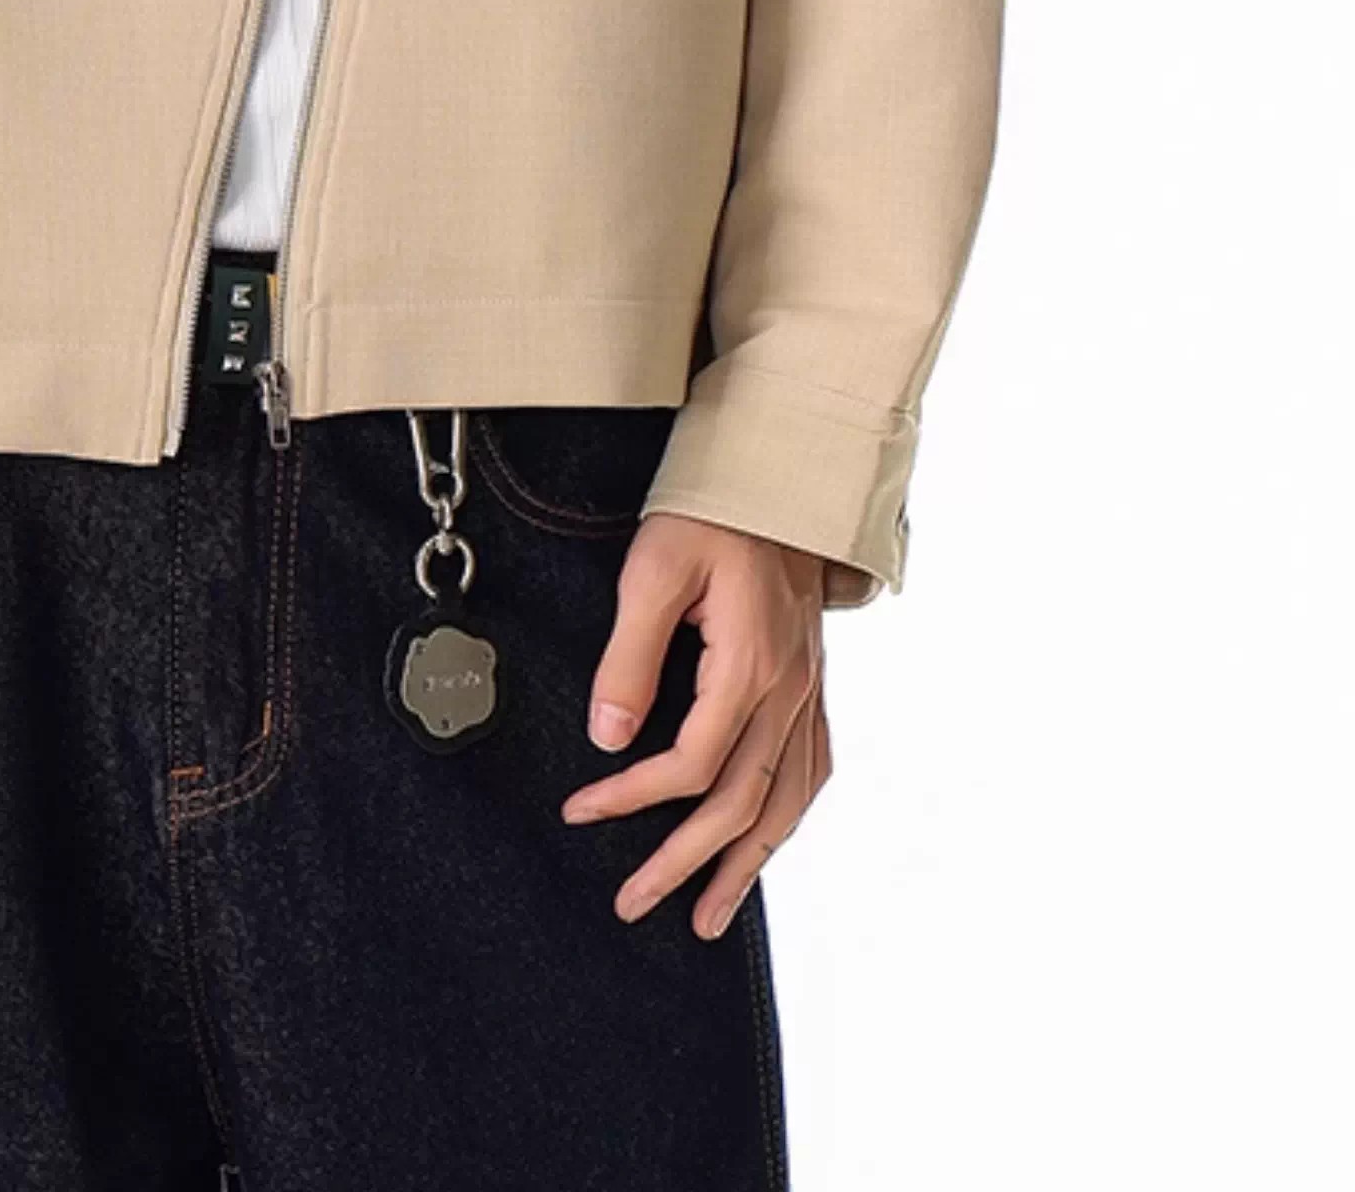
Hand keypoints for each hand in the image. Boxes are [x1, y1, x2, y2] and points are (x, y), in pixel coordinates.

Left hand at [560, 515, 830, 937]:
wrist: (776, 478)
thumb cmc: (711, 512)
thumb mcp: (653, 569)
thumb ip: (628, 657)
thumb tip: (607, 738)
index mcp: (751, 665)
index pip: (690, 764)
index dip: (632, 799)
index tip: (582, 811)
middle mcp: (789, 690)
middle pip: (740, 804)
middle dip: (685, 863)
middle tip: (634, 902)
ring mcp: (808, 692)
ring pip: (787, 803)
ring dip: (746, 866)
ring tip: (707, 915)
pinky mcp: (811, 685)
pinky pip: (811, 772)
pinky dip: (786, 819)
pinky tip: (763, 842)